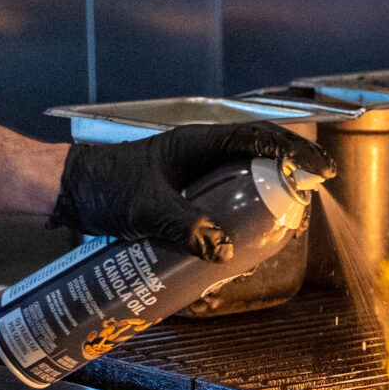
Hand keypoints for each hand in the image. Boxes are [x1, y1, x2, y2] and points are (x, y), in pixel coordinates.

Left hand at [52, 125, 336, 259]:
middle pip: (259, 156)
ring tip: (288, 222)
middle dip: (290, 174)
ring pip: (242, 178)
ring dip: (268, 195)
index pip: (259, 138)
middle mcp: (201, 154)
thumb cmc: (103, 186)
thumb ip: (185, 227)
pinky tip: (247, 240)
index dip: (295, 153)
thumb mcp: (145, 208)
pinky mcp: (183, 195)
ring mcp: (193, 174)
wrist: (68, 190)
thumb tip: (227, 252)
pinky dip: (241, 215)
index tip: (320, 173)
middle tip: (313, 198)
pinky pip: (222, 200)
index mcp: (198, 143)